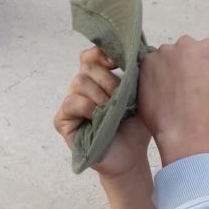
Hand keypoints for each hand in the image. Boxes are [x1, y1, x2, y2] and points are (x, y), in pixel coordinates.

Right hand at [53, 46, 150, 178]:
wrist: (132, 158)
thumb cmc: (136, 128)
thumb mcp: (142, 98)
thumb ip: (138, 76)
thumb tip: (145, 50)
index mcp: (98, 79)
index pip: (92, 55)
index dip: (102, 53)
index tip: (117, 61)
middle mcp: (82, 88)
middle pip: (87, 67)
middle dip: (107, 79)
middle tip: (121, 96)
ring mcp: (71, 104)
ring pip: (79, 82)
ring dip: (99, 94)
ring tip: (112, 109)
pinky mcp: (64, 122)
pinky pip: (70, 103)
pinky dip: (86, 107)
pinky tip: (98, 116)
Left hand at [138, 36, 208, 163]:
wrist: (185, 128)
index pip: (206, 52)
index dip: (203, 69)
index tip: (199, 82)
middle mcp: (186, 43)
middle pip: (185, 51)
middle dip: (185, 65)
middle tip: (185, 87)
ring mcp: (164, 52)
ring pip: (166, 58)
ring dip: (168, 69)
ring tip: (170, 93)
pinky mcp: (147, 63)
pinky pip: (150, 66)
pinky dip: (153, 76)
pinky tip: (158, 93)